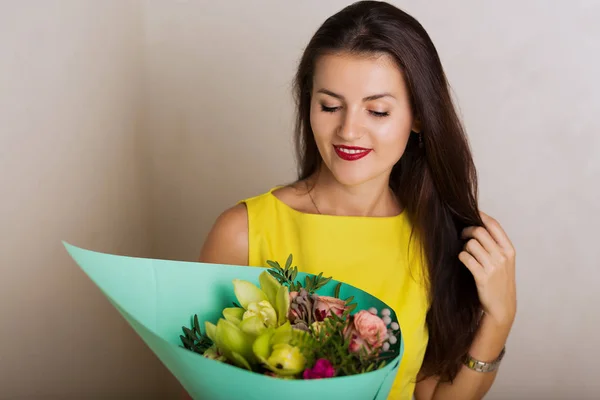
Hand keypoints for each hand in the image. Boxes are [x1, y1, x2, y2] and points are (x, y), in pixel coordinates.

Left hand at [459, 212, 516, 328]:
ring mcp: (493, 266)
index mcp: (509, 250)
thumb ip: (495, 245)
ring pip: (471, 244)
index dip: (481, 216)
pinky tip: (464, 260)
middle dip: (467, 231)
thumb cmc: (500, 281)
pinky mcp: (482, 276)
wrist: (502, 306)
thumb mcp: (505, 261)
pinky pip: (465, 257)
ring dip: (464, 246)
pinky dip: (461, 256)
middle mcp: (502, 256)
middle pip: (479, 231)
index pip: (494, 225)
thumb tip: (478, 225)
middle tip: (463, 235)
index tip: (472, 212)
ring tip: (466, 251)